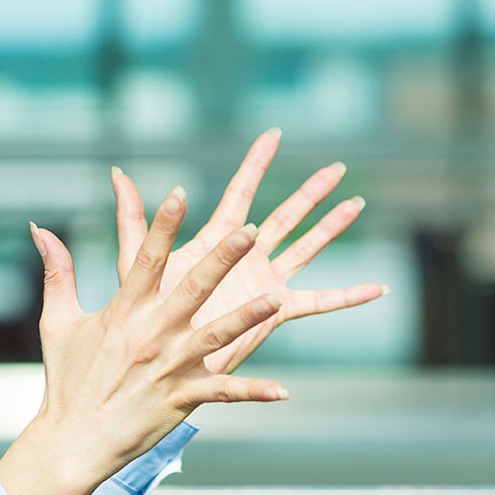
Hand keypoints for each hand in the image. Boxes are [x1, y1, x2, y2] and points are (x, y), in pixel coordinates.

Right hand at [0, 190, 287, 494]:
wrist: (73, 440)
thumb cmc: (66, 380)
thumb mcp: (56, 321)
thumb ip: (57, 271)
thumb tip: (38, 227)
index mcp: (123, 312)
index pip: (145, 259)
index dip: (163, 225)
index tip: (180, 192)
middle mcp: (150, 335)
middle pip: (191, 289)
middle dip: (221, 259)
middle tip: (248, 231)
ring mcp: (168, 368)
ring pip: (215, 337)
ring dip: (247, 318)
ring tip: (275, 298)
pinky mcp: (181, 399)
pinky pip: (222, 394)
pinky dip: (252, 392)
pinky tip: (283, 390)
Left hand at [110, 128, 386, 374]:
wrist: (153, 360)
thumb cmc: (139, 314)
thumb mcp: (134, 260)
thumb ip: (131, 217)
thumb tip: (117, 172)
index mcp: (214, 241)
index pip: (239, 192)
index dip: (255, 163)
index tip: (273, 134)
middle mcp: (243, 258)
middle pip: (284, 215)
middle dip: (310, 191)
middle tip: (337, 167)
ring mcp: (262, 283)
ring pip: (306, 247)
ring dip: (331, 228)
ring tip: (358, 204)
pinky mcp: (274, 312)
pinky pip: (318, 302)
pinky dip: (348, 296)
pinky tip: (377, 289)